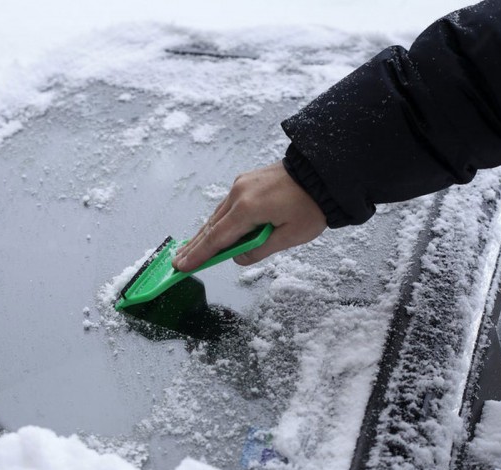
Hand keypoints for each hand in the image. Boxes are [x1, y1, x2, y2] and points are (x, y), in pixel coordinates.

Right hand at [173, 160, 326, 271]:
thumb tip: (238, 258)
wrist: (322, 172)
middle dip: (194, 246)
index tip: (182, 267)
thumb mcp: (290, 236)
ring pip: (218, 215)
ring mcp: (241, 185)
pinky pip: (226, 206)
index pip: (217, 238)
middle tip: (177, 261)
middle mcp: (238, 194)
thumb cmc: (311, 205)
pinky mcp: (246, 181)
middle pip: (211, 226)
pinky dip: (217, 221)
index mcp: (248, 209)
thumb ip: (260, 250)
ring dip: (205, 234)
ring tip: (189, 250)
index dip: (199, 255)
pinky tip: (211, 230)